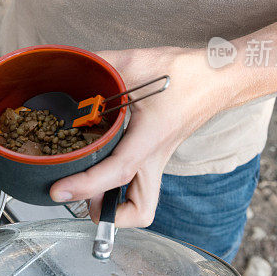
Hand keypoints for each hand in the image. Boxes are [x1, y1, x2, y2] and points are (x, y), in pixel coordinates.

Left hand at [49, 47, 238, 227]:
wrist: (217, 77)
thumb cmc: (184, 74)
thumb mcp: (135, 62)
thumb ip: (100, 64)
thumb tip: (72, 65)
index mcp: (149, 140)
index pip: (116, 173)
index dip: (85, 187)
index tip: (59, 191)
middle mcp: (154, 158)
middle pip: (140, 211)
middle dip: (108, 213)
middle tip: (78, 192)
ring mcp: (157, 161)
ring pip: (141, 203)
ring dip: (113, 203)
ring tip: (85, 181)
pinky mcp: (155, 156)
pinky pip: (136, 184)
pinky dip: (116, 185)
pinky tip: (98, 161)